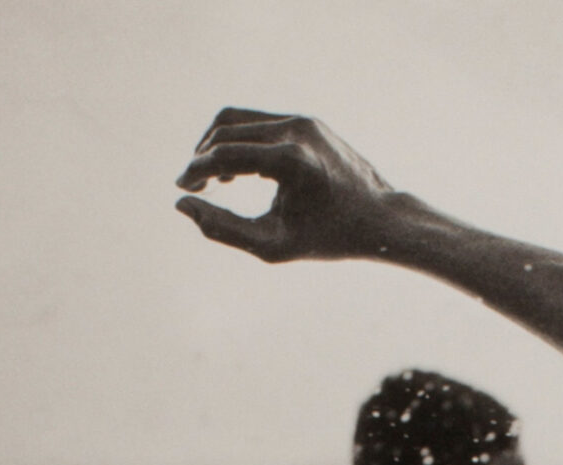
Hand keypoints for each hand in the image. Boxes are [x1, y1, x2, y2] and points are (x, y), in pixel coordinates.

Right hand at [175, 108, 399, 262]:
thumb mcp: (271, 246)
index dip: (195, 170)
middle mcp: (296, 130)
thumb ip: (221, 229)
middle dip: (202, 156)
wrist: (380, 218)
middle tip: (193, 186)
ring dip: (218, 144)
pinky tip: (239, 169)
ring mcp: (305, 120)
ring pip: (240, 118)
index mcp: (290, 160)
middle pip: (226, 129)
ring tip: (214, 178)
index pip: (224, 153)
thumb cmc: (328, 238)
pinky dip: (241, 140)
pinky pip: (261, 122)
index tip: (182, 189)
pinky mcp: (310, 120)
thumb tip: (182, 204)